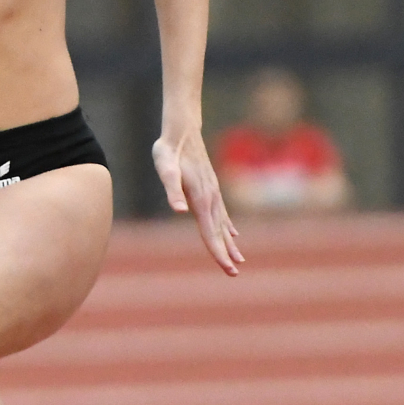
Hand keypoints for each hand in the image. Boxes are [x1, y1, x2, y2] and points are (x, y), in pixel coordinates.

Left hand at [152, 127, 243, 275]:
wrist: (182, 130)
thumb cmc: (169, 150)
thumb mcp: (165, 169)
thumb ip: (172, 190)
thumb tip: (180, 210)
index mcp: (201, 198)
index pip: (211, 232)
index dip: (218, 252)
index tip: (228, 269)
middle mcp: (211, 198)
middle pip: (219, 232)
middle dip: (226, 254)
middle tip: (233, 273)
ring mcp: (213, 193)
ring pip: (223, 224)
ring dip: (230, 243)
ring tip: (238, 260)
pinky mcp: (210, 188)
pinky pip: (222, 213)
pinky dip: (228, 227)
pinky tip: (233, 234)